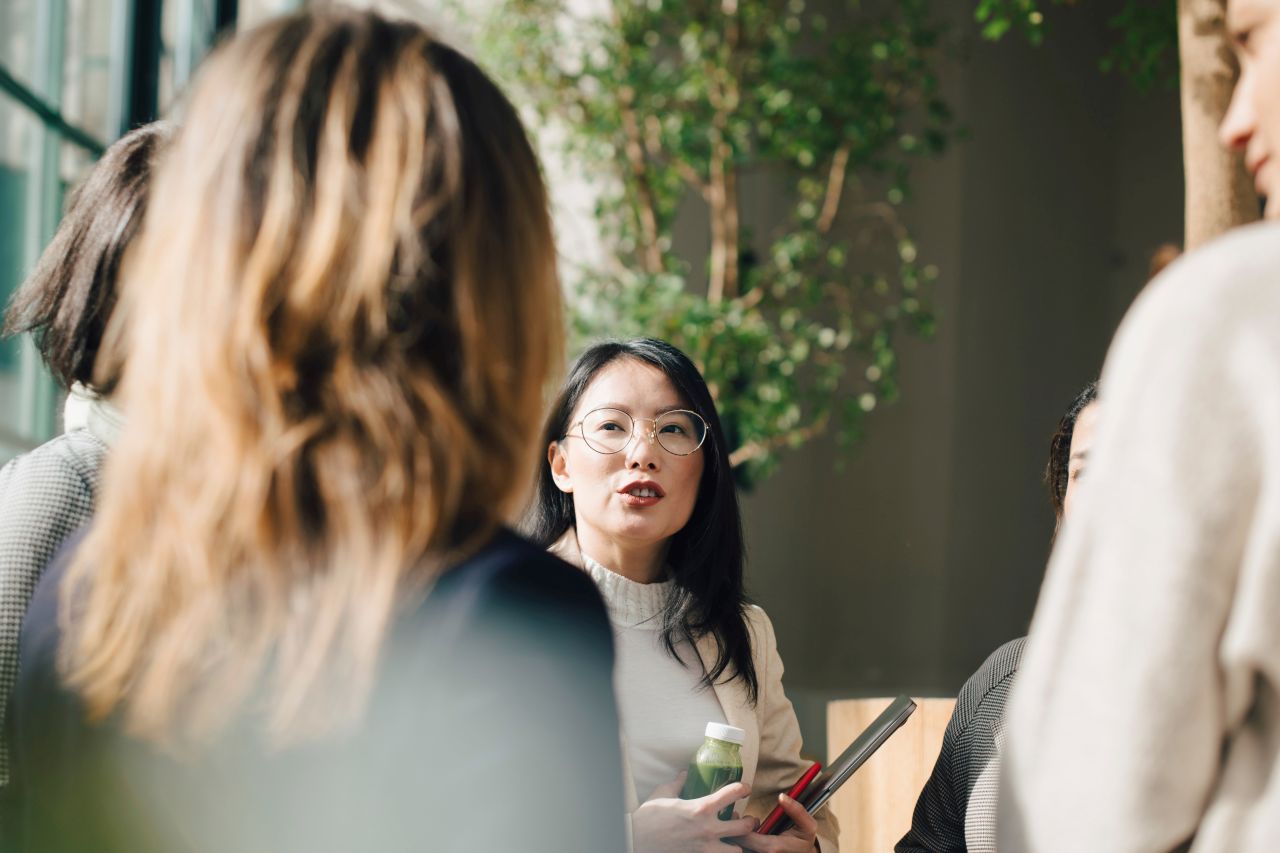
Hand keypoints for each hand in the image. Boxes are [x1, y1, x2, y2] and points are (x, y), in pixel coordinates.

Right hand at [632, 771, 757, 852]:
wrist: (635, 841)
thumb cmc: (648, 818)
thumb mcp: (662, 794)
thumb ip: (678, 784)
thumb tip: (684, 774)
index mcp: (700, 808)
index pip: (733, 793)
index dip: (743, 788)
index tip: (746, 789)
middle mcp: (708, 829)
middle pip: (744, 826)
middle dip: (749, 822)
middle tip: (747, 820)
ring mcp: (705, 849)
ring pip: (737, 850)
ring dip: (736, 845)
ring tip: (732, 841)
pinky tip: (716, 850)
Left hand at [729, 794, 818, 851]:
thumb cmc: (804, 841)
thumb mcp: (807, 825)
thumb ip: (796, 810)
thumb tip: (782, 796)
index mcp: (773, 848)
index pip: (745, 837)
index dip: (741, 826)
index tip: (744, 818)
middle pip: (739, 845)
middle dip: (737, 832)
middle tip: (740, 821)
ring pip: (741, 849)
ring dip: (740, 839)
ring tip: (745, 829)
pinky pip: (746, 850)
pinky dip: (744, 843)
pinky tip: (749, 836)